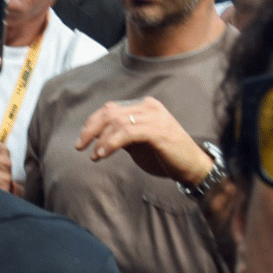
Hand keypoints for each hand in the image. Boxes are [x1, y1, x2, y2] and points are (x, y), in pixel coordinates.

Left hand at [76, 97, 212, 185]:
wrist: (193, 166)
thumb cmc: (165, 155)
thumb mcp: (139, 142)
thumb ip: (122, 134)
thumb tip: (98, 136)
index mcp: (144, 106)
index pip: (111, 108)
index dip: (92, 122)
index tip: (82, 139)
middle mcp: (149, 107)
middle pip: (110, 112)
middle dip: (91, 129)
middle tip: (79, 146)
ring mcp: (154, 118)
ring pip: (117, 122)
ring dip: (101, 140)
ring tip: (94, 155)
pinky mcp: (158, 131)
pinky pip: (127, 133)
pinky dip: (111, 144)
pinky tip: (103, 155)